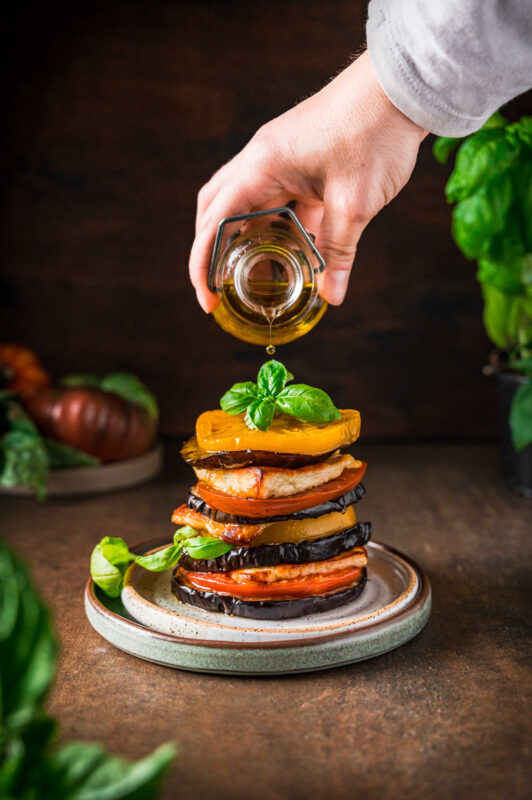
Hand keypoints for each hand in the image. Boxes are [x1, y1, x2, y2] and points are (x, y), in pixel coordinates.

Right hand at [189, 50, 426, 311]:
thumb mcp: (355, 204)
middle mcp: (261, 160)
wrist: (400, 89)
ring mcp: (278, 158)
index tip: (208, 299)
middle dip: (213, 251)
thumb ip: (338, 252)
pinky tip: (293, 254)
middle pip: (217, 210)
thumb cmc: (375, 134)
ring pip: (246, 206)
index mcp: (261, 166)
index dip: (204, 265)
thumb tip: (332, 295)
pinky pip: (276, 200)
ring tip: (257, 277)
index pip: (215, 222)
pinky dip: (277, 228)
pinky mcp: (299, 161)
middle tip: (221, 287)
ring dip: (246, 240)